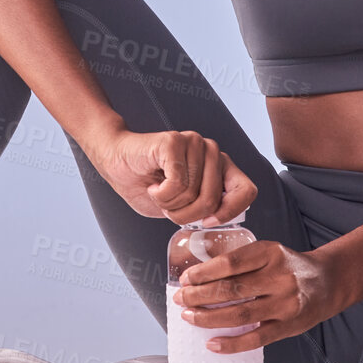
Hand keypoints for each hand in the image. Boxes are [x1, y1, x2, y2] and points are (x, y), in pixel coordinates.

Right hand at [87, 127, 257, 224]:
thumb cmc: (146, 184)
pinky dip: (161, 194)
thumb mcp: (182, 206)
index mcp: (219, 166)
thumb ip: (206, 209)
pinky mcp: (175, 141)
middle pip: (212, 200)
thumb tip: (219, 219)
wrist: (115, 162)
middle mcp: (211, 151)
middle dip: (185, 215)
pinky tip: (153, 184)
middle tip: (168, 206)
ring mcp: (194, 142)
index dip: (229, 212)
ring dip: (169, 204)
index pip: (247, 190)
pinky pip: (177, 183)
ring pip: (192, 194)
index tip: (207, 221)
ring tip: (158, 192)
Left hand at [171, 240, 341, 352]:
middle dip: (200, 296)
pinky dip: (231, 343)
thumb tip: (199, 276)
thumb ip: (241, 261)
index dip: (204, 273)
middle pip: (232, 289)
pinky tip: (212, 343)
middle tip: (180, 299)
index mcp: (271, 252)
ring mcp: (285, 304)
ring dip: (209, 318)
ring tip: (190, 317)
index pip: (231, 263)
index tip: (186, 279)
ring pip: (240, 314)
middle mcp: (279, 277)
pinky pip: (256, 338)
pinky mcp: (289, 326)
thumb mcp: (269, 252)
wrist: (328, 281)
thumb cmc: (289, 266)